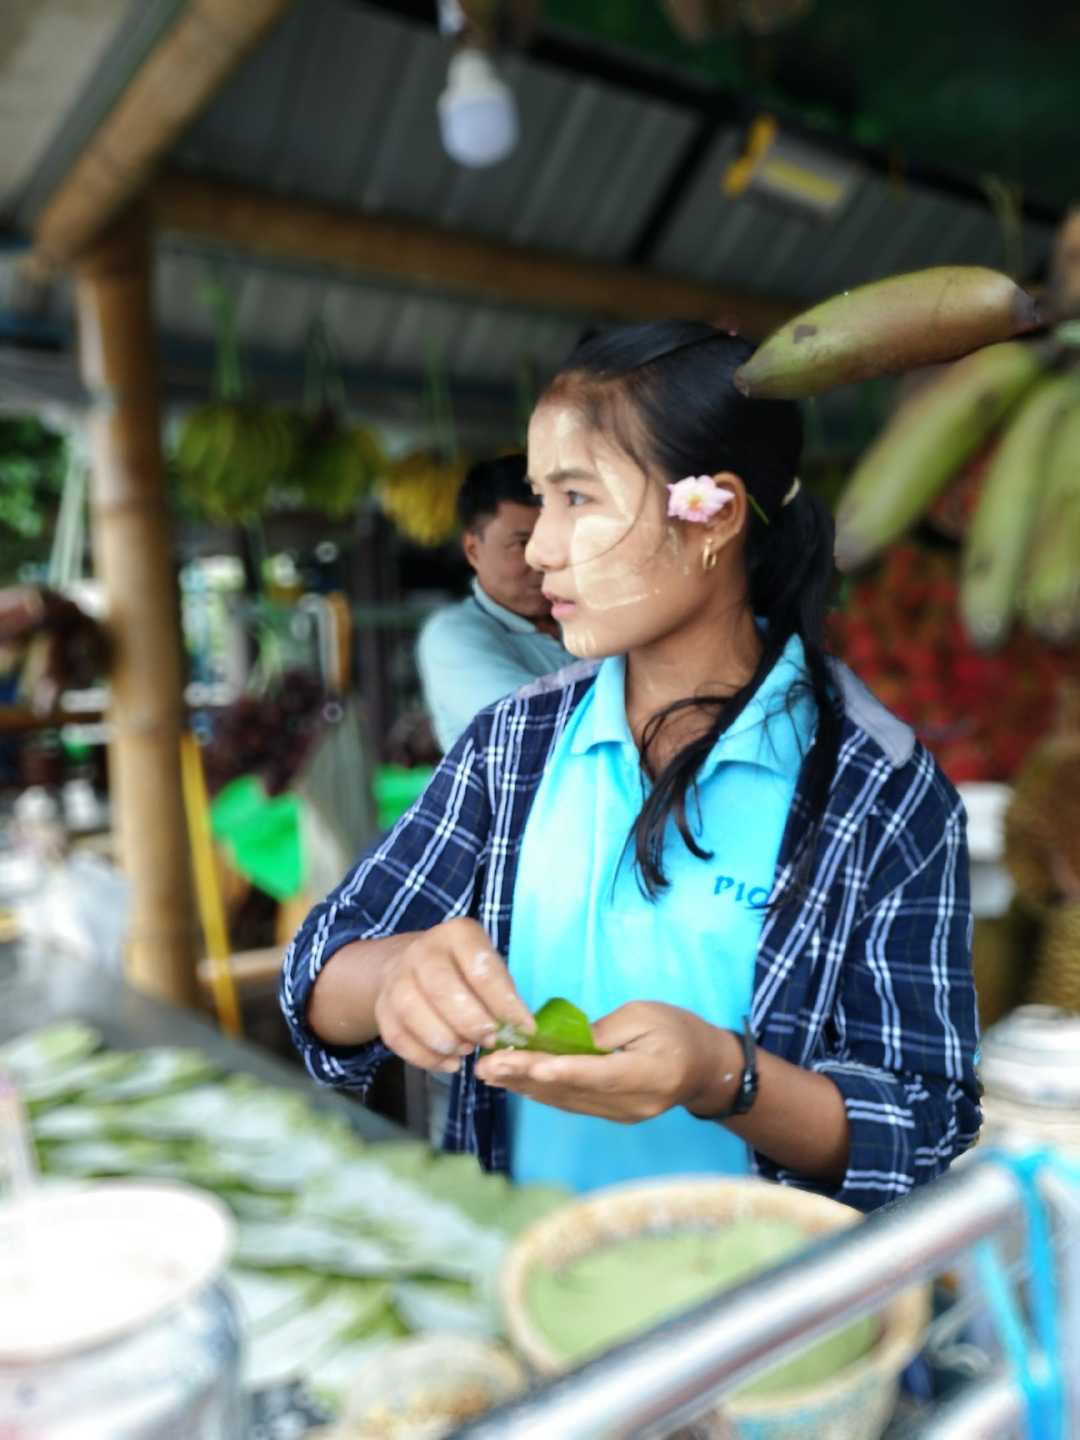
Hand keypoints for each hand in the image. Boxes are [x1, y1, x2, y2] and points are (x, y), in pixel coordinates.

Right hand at [374, 919, 533, 1074]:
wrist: (411, 965)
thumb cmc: (463, 970)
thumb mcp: (488, 966)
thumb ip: (502, 993)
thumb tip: (520, 1030)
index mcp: (457, 934)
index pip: (481, 970)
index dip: (504, 1004)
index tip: (523, 1029)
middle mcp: (422, 950)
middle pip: (442, 990)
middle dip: (471, 1023)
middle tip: (489, 1041)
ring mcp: (396, 978)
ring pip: (414, 1013)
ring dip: (446, 1041)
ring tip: (466, 1050)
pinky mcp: (381, 1007)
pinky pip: (398, 1037)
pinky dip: (426, 1057)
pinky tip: (449, 1062)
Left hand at [473, 1001, 737, 1122]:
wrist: (706, 1068)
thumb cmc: (678, 1031)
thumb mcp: (646, 1016)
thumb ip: (605, 1031)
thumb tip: (564, 1042)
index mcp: (647, 1075)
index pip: (599, 1074)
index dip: (562, 1071)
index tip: (528, 1066)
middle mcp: (631, 1103)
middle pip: (573, 1091)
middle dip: (527, 1077)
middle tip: (488, 1066)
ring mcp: (620, 1114)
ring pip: (566, 1101)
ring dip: (525, 1087)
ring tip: (490, 1074)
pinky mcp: (611, 1115)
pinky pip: (571, 1104)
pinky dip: (541, 1092)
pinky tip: (515, 1083)